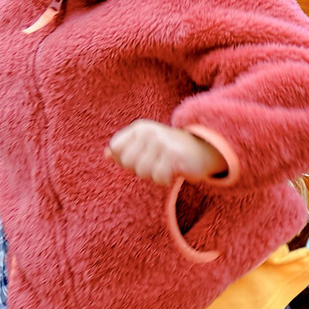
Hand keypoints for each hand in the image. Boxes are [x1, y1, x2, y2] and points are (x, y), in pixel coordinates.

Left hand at [108, 120, 227, 183]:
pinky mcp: (174, 154)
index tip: (143, 157)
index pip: (116, 149)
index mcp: (139, 128)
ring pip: (143, 171)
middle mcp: (149, 131)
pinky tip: (174, 171)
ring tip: (166, 166)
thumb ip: (125, 150)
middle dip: (140, 169)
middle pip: (127, 162)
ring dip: (155, 175)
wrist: (204, 149)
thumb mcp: (146, 146)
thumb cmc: (171, 150)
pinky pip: (159, 177)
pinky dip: (166, 179)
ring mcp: (162, 142)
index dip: (125, 159)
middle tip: (157, 163)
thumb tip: (105, 155)